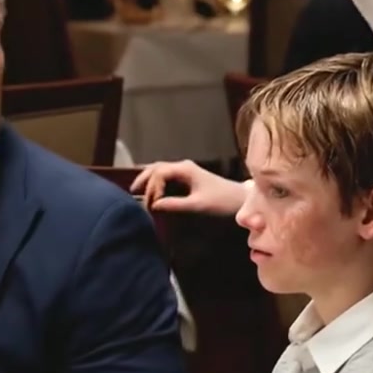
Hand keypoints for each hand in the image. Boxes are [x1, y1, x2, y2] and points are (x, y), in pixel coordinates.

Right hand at [130, 159, 246, 215]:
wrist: (240, 199)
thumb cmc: (221, 201)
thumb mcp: (197, 205)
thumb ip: (175, 204)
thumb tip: (154, 206)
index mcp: (184, 169)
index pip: (159, 173)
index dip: (151, 188)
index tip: (150, 204)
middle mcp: (183, 167)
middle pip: (156, 168)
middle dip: (144, 179)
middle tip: (132, 193)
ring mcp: (185, 171)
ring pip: (160, 171)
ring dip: (149, 180)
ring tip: (137, 191)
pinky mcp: (188, 178)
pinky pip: (166, 177)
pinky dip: (156, 183)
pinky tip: (150, 192)